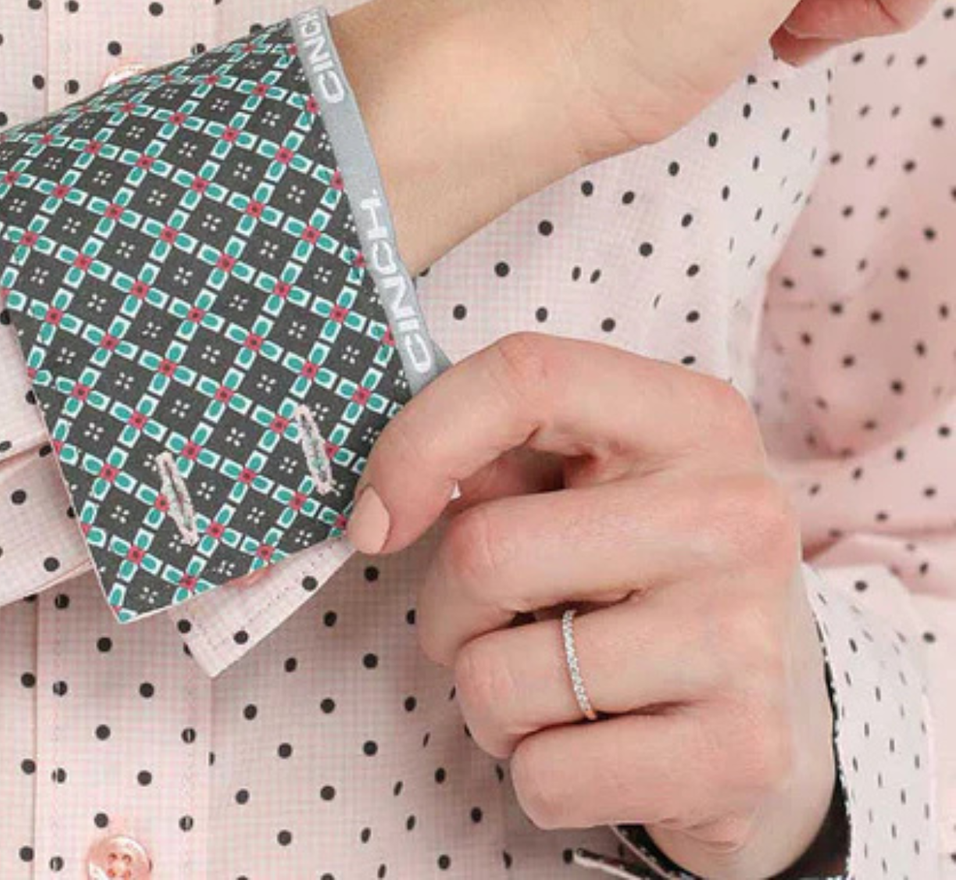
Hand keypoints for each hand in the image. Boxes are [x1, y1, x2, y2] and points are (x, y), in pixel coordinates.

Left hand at [345, 332, 839, 879]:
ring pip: (499, 679)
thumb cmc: (638, 570)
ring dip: (486, 700)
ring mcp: (746, 634)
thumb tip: (380, 505)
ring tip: (549, 685)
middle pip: (486, 552)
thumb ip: (491, 454)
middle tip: (489, 624)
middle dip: (446, 609)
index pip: (524, 376)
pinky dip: (537, 774)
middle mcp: (734, 512)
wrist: (776, 708)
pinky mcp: (744, 752)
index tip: (375, 517)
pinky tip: (595, 744)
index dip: (417, 443)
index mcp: (690, 416)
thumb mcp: (582, 480)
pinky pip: (547, 776)